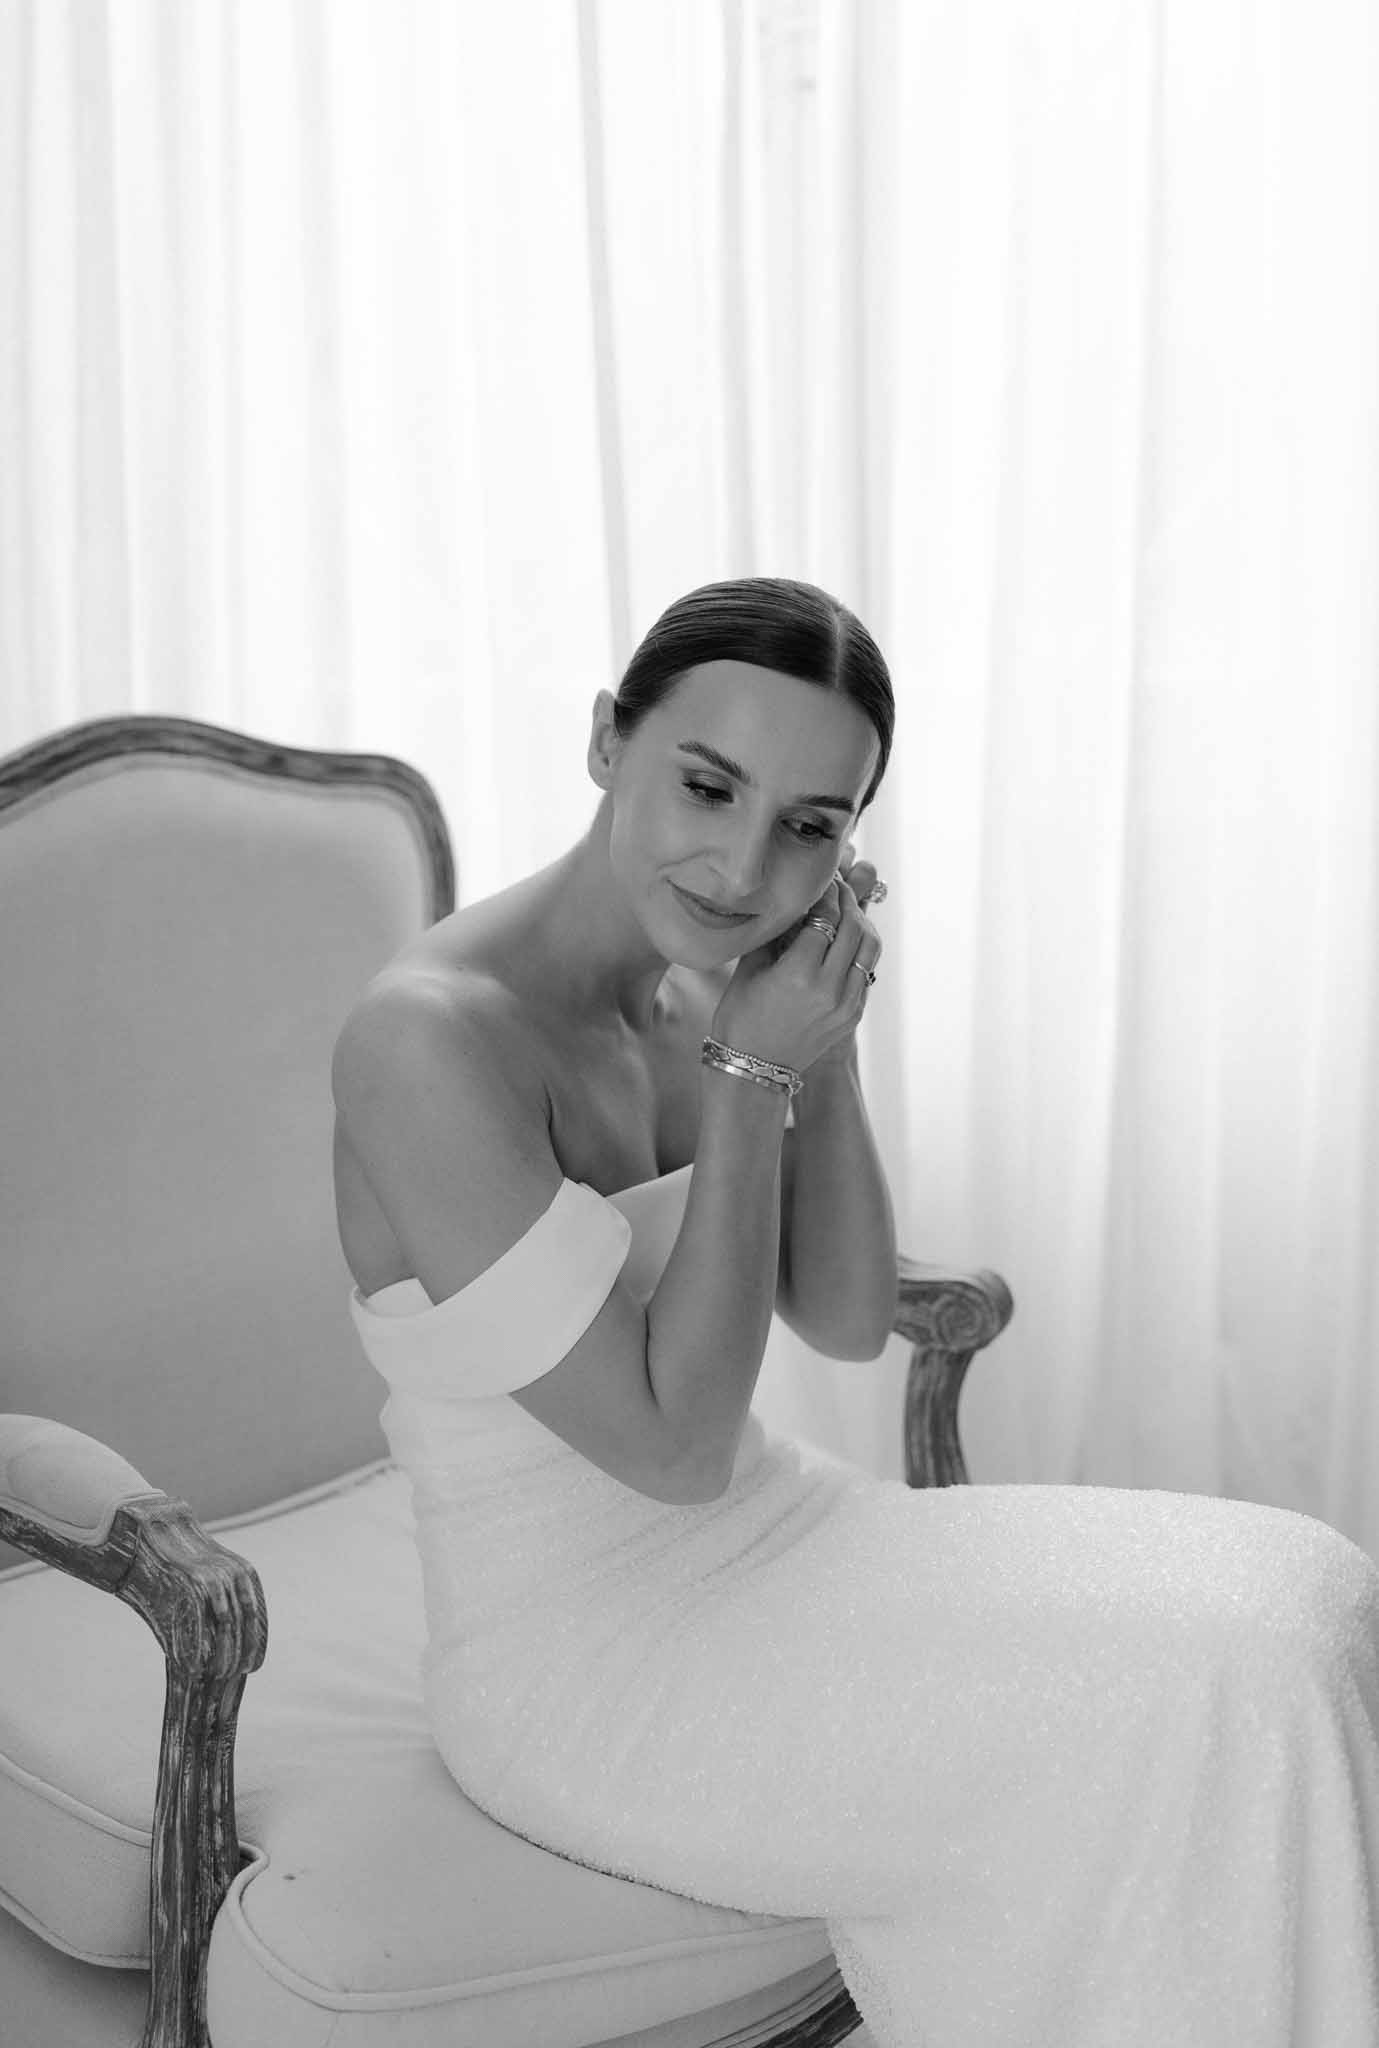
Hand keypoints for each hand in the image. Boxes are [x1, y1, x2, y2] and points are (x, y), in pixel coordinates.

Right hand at [708, 859, 882, 1075]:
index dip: (827, 892)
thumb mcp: (749, 970)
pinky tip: (846, 942)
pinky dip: (860, 951)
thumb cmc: (740, 1018)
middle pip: (853, 927)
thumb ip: (775, 933)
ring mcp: (845, 1005)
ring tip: (846, 911)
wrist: (753, 1069)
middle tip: (837, 886)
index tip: (822, 879)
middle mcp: (828, 989)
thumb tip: (792, 902)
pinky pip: (865, 973)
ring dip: (861, 924)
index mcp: (799, 974)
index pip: (826, 917)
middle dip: (846, 900)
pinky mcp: (852, 1016)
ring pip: (869, 949)